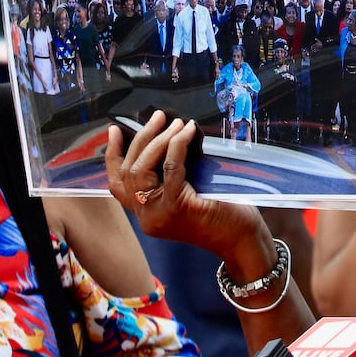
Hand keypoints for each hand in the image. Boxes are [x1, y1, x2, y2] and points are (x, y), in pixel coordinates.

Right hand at [105, 110, 261, 257]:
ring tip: (176, 122)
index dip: (113, 156)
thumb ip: (172, 175)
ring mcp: (159, 215)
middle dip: (141, 139)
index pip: (117, 184)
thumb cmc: (224, 211)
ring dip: (158, 139)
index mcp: (146, 214)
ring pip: (142, 169)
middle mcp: (147, 217)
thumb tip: (169, 135)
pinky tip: (187, 132)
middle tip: (158, 117)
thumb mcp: (189, 193)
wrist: (242, 239)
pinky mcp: (177, 207)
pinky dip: (177, 145)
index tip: (115, 130)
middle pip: (129, 171)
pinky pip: (170, 169)